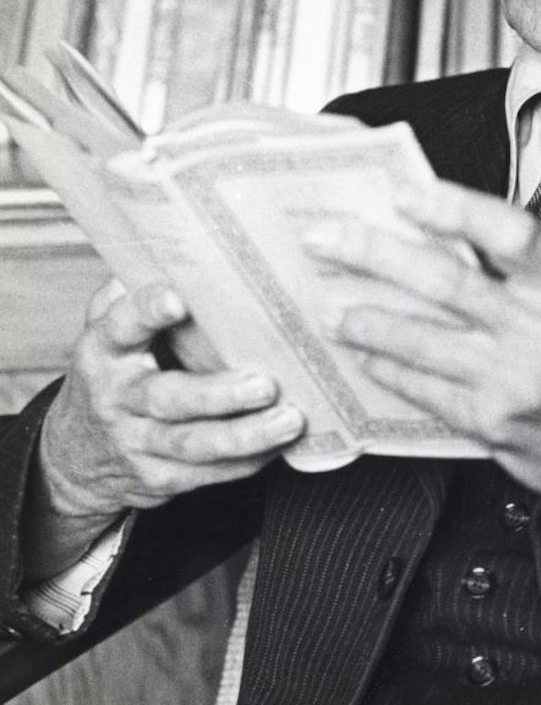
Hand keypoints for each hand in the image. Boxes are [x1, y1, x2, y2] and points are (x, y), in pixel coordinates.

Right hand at [27, 278, 303, 578]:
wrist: (76, 453)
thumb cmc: (117, 369)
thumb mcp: (112, 326)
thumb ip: (137, 288)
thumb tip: (177, 236)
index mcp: (105, 349)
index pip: (121, 326)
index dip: (146, 311)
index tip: (178, 299)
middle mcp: (118, 398)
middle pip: (168, 399)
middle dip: (218, 395)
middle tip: (265, 383)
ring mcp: (137, 443)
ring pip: (192, 445)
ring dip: (245, 436)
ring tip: (290, 420)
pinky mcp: (159, 478)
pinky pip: (206, 475)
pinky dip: (245, 463)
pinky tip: (280, 446)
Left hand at [308, 181, 540, 518]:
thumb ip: (520, 269)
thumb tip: (439, 231)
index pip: (509, 233)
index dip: (454, 208)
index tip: (403, 192)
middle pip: (447, 281)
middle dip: (375, 254)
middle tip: (326, 238)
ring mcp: (514, 378)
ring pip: (423, 339)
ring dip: (367, 319)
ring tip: (331, 307)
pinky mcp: (493, 422)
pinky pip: (425, 389)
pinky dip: (389, 367)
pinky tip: (365, 354)